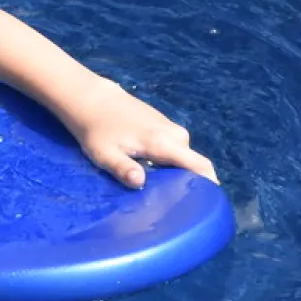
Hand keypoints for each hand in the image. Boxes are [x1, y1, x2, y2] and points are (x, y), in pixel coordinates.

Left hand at [67, 79, 217, 188]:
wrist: (90, 98)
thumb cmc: (95, 129)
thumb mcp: (103, 154)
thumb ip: (123, 169)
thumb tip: (140, 182)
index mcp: (163, 142)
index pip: (200, 165)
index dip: (210, 184)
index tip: (208, 203)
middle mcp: (174, 134)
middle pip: (193, 163)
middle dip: (189, 181)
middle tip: (173, 202)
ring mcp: (169, 126)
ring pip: (183, 155)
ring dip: (177, 170)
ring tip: (161, 188)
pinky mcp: (162, 123)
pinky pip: (175, 146)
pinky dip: (169, 160)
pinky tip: (153, 170)